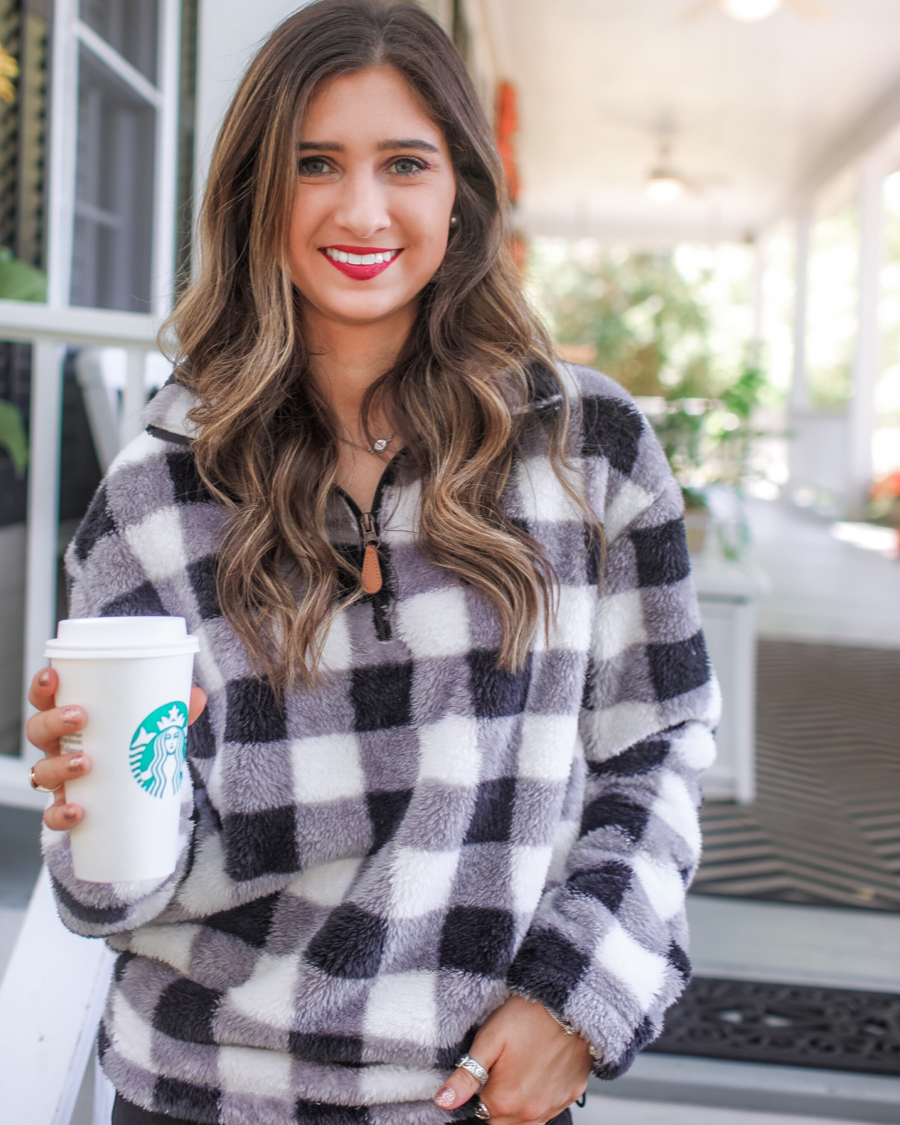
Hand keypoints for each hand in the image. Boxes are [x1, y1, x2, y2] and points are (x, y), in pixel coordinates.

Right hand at [26, 667, 207, 831]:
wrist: (137, 790)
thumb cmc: (135, 746)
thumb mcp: (153, 726)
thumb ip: (173, 712)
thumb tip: (197, 696)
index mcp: (72, 718)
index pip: (45, 698)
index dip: (42, 687)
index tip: (54, 678)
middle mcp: (59, 745)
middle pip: (38, 730)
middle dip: (53, 721)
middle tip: (79, 717)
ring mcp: (59, 777)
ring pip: (41, 770)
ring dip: (58, 765)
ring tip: (85, 762)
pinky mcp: (67, 806)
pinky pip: (52, 814)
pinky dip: (59, 814)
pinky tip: (77, 810)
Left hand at [433, 994, 591, 1124]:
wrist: (567, 1003)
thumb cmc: (526, 1016)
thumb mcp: (488, 1040)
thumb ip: (465, 1076)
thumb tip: (443, 1101)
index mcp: (504, 1101)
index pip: (482, 1115)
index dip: (480, 1094)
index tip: (486, 1073)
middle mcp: (530, 1112)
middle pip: (504, 1123)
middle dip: (499, 1104)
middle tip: (503, 1070)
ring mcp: (553, 1106)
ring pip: (528, 1122)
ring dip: (519, 1105)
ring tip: (521, 1071)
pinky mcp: (571, 1095)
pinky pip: (551, 1109)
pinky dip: (542, 1098)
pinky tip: (540, 1072)